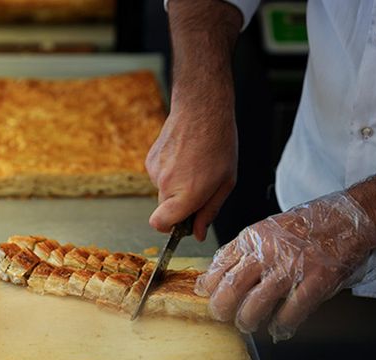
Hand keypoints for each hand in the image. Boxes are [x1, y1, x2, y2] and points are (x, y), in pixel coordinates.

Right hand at [147, 0, 241, 240]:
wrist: (201, 109)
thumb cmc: (218, 144)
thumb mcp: (225, 182)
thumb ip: (209, 211)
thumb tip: (198, 233)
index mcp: (187, 194)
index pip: (160, 224)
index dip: (169, 228)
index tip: (182, 222)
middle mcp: (166, 185)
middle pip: (165, 210)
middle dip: (180, 205)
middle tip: (201, 186)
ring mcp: (155, 171)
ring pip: (163, 192)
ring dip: (177, 185)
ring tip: (194, 165)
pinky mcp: (150, 160)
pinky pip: (159, 176)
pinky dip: (170, 172)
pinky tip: (184, 156)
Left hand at [194, 192, 375, 340]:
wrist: (347, 218)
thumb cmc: (307, 225)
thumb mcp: (267, 229)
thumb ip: (245, 250)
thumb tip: (219, 272)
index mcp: (253, 237)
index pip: (220, 263)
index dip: (208, 283)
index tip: (204, 293)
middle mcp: (267, 252)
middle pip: (232, 287)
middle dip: (221, 307)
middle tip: (221, 315)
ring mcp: (291, 267)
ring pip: (256, 303)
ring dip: (247, 320)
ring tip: (246, 324)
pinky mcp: (315, 281)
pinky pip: (291, 311)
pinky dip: (281, 324)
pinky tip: (278, 328)